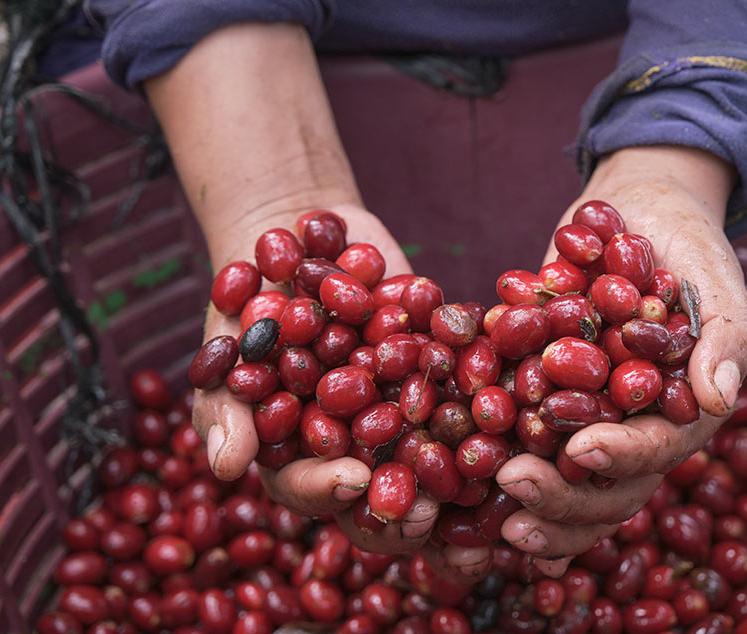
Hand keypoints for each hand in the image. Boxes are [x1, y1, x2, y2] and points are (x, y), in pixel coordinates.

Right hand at [143, 23, 478, 567]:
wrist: (305, 234)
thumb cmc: (251, 293)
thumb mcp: (230, 343)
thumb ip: (225, 404)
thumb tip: (224, 470)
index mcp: (300, 453)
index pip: (314, 490)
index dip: (334, 491)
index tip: (358, 478)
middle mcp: (358, 447)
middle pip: (381, 500)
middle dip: (404, 511)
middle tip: (427, 509)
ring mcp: (403, 416)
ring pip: (435, 467)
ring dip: (461, 488)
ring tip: (486, 487)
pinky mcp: (441, 380)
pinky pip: (470, 405)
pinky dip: (494, 415)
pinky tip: (522, 421)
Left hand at [497, 145, 746, 573]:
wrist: (637, 212)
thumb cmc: (688, 245)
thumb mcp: (716, 281)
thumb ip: (727, 339)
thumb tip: (719, 398)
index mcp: (679, 413)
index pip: (655, 450)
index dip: (621, 457)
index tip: (581, 450)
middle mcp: (630, 427)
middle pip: (604, 488)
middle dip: (562, 496)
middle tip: (513, 482)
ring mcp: (584, 416)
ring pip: (560, 481)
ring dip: (529, 497)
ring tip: (491, 496)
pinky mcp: (539, 395)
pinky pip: (516, 437)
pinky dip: (493, 455)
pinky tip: (463, 469)